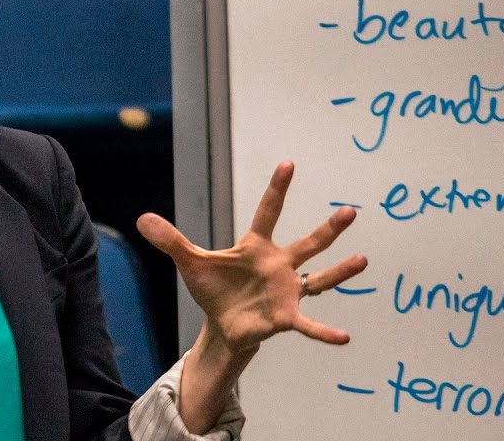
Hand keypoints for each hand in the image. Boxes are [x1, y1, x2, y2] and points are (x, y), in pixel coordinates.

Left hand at [139, 160, 366, 351]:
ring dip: (340, 271)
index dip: (277, 189)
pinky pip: (309, 324)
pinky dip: (325, 331)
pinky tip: (344, 338)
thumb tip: (141, 219)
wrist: (223, 325)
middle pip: (308, 243)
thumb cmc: (214, 289)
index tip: (288, 164)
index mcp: (256, 246)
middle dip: (328, 229)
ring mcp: (286, 291)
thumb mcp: (190, 263)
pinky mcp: (285, 318)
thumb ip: (170, 241)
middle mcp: (278, 265)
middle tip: (350, 211)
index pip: (268, 212)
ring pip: (319, 279)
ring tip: (362, 259)